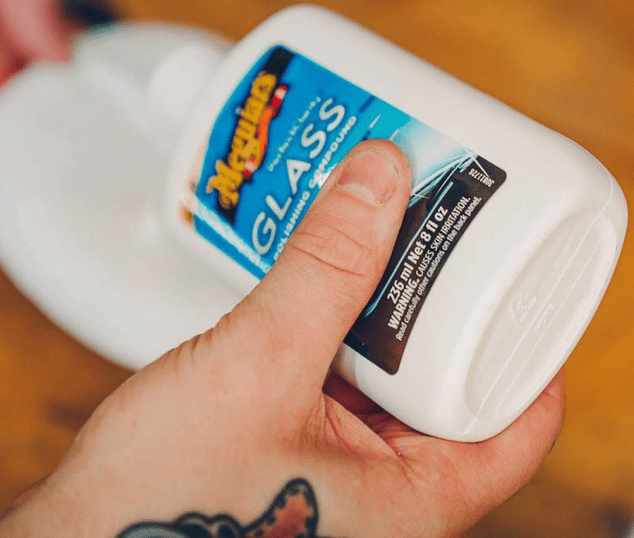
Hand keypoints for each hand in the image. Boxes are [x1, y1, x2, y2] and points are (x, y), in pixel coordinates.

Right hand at [0, 140, 563, 537]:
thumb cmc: (162, 508)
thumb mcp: (258, 367)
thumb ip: (324, 269)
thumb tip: (379, 180)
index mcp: (413, 498)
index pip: (517, 413)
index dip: (522, 333)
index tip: (511, 263)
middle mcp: (387, 490)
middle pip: (449, 380)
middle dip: (439, 303)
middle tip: (432, 230)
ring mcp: (339, 472)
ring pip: (386, 376)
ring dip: (377, 309)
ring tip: (373, 239)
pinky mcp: (296, 451)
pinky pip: (336, 379)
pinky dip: (334, 328)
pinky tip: (316, 283)